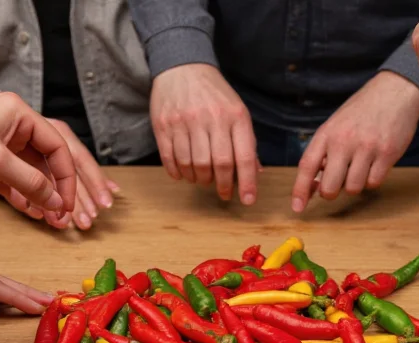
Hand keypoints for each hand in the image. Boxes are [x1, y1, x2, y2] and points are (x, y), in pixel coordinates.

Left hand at [0, 119, 119, 230]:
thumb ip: (29, 182)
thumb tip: (56, 203)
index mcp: (19, 113)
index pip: (60, 147)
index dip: (69, 180)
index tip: (69, 207)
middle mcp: (13, 126)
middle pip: (55, 160)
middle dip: (71, 189)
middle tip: (90, 213)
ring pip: (35, 173)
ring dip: (47, 198)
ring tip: (59, 222)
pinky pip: (15, 180)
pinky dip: (25, 197)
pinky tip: (35, 214)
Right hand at [150, 64, 257, 204]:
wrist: (182, 66)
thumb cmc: (214, 94)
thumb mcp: (237, 111)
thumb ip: (246, 142)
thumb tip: (255, 173)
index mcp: (235, 116)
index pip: (244, 156)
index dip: (247, 182)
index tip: (248, 200)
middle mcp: (211, 118)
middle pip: (218, 164)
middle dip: (222, 185)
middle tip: (223, 192)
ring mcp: (185, 122)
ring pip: (193, 165)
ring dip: (199, 179)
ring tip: (202, 179)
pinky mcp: (163, 125)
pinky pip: (170, 158)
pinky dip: (178, 172)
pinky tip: (184, 173)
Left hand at [291, 72, 418, 212]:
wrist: (395, 91)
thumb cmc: (361, 112)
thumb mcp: (335, 126)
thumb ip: (323, 153)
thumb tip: (313, 186)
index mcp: (326, 134)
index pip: (307, 166)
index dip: (300, 190)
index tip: (297, 207)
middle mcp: (344, 141)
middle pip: (329, 187)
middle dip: (331, 192)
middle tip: (337, 183)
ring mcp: (366, 147)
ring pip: (353, 188)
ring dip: (354, 184)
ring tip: (359, 167)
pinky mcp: (387, 153)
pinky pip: (374, 182)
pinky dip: (372, 179)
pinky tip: (374, 163)